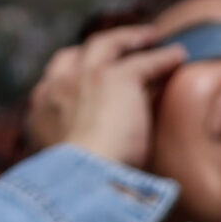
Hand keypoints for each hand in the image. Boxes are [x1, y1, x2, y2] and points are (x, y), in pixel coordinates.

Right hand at [24, 25, 187, 168]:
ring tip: (150, 37)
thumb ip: (76, 148)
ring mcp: (86, 78)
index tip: (89, 75)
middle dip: (96, 47)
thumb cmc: (80, 183)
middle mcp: (58, 87)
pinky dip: (163, 58)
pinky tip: (178, 56)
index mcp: (42, 110)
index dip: (73, 74)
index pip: (55, 81)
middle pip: (76, 54)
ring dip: (129, 38)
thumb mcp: (67, 162)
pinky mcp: (118, 78)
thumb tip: (93, 153)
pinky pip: (146, 61)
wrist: (86, 178)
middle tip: (118, 45)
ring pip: (108, 44)